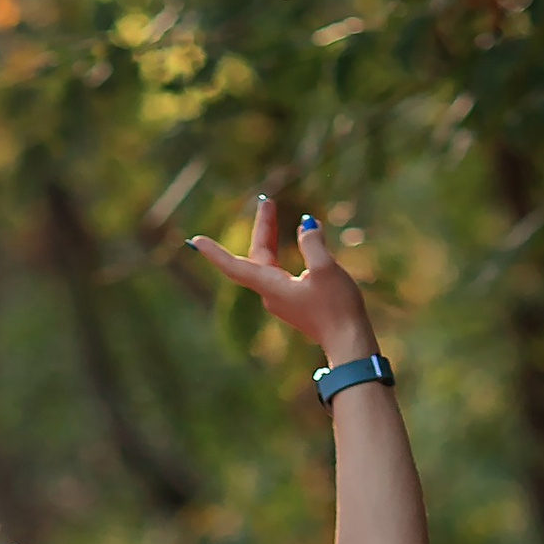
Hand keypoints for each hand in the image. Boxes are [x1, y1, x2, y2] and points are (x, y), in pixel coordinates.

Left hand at [190, 194, 374, 360]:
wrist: (349, 343)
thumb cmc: (337, 308)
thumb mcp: (326, 269)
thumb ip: (312, 242)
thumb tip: (306, 224)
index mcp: (271, 287)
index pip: (235, 266)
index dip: (214, 253)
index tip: (194, 241)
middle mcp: (270, 294)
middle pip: (257, 256)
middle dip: (262, 228)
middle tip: (266, 200)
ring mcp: (282, 300)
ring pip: (269, 263)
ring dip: (271, 237)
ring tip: (274, 212)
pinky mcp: (294, 303)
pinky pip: (281, 272)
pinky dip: (283, 253)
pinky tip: (298, 241)